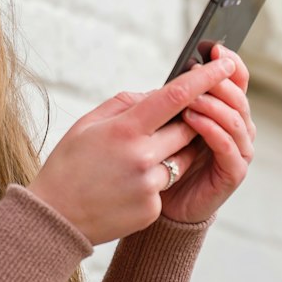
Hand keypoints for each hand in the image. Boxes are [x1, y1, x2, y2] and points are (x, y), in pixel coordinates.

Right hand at [26, 56, 236, 245]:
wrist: (56, 218)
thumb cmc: (69, 163)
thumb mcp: (88, 123)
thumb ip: (126, 104)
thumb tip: (158, 95)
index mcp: (125, 129)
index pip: (176, 97)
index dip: (205, 78)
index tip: (225, 64)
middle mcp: (142, 157)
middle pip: (187, 128)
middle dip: (188, 120)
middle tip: (173, 118)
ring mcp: (149, 185)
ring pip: (181, 158)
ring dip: (170, 151)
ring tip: (136, 157)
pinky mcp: (152, 209)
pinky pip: (166, 184)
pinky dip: (154, 179)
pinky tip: (126, 184)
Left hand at [158, 43, 255, 224]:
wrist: (163, 200)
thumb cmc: (166, 155)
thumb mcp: (169, 119)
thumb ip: (178, 98)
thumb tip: (178, 71)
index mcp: (226, 110)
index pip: (238, 80)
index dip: (230, 63)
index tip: (214, 48)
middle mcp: (239, 128)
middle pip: (239, 96)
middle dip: (218, 82)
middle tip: (195, 73)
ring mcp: (239, 150)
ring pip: (236, 119)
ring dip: (213, 105)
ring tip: (189, 99)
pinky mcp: (233, 173)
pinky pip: (229, 147)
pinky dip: (213, 130)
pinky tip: (193, 120)